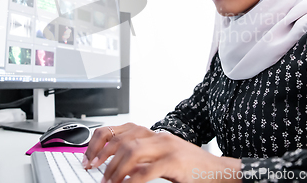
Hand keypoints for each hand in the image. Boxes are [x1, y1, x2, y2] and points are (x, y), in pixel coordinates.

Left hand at [83, 123, 240, 182]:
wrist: (218, 170)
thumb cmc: (189, 166)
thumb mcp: (162, 157)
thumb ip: (142, 158)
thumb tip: (116, 166)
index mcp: (153, 133)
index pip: (119, 129)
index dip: (100, 142)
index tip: (89, 158)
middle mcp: (158, 136)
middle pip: (122, 139)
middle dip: (102, 156)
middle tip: (93, 171)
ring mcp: (167, 147)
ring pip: (131, 151)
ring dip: (114, 169)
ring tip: (108, 182)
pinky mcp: (175, 162)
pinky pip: (147, 170)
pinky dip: (132, 180)